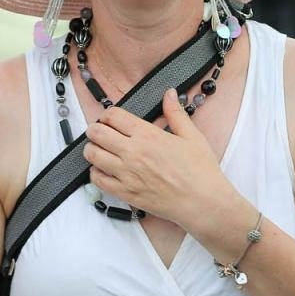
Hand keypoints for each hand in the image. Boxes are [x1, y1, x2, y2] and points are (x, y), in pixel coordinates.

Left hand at [83, 89, 236, 227]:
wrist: (202, 202)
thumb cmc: (200, 170)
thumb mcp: (192, 136)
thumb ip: (176, 113)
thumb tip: (169, 93)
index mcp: (148, 135)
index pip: (113, 117)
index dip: (107, 115)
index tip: (110, 118)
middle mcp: (133, 152)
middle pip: (97, 133)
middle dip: (95, 130)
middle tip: (99, 132)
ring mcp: (126, 174)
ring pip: (93, 155)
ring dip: (92, 149)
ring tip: (98, 149)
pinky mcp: (125, 193)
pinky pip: (98, 179)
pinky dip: (95, 172)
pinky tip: (103, 169)